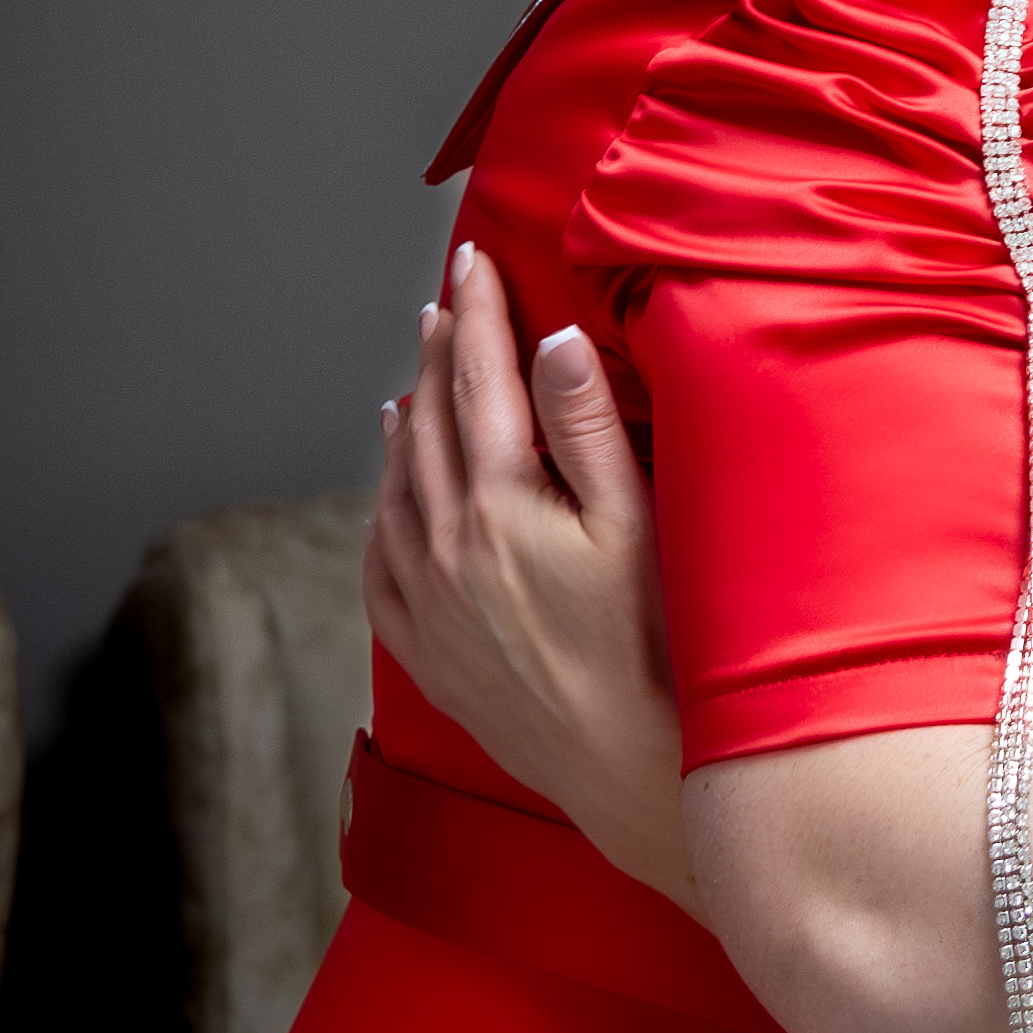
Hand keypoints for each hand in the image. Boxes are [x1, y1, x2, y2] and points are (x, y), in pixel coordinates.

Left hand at [363, 249, 693, 903]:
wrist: (624, 769)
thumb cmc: (653, 649)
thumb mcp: (634, 523)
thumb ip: (588, 427)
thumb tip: (552, 342)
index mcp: (500, 502)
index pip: (482, 380)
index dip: (480, 314)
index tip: (474, 263)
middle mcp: (446, 545)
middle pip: (432, 423)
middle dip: (442, 354)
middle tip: (446, 304)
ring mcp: (428, 601)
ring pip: (397, 488)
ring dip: (406, 425)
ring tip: (411, 385)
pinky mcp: (427, 651)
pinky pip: (379, 563)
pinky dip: (380, 512)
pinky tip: (389, 499)